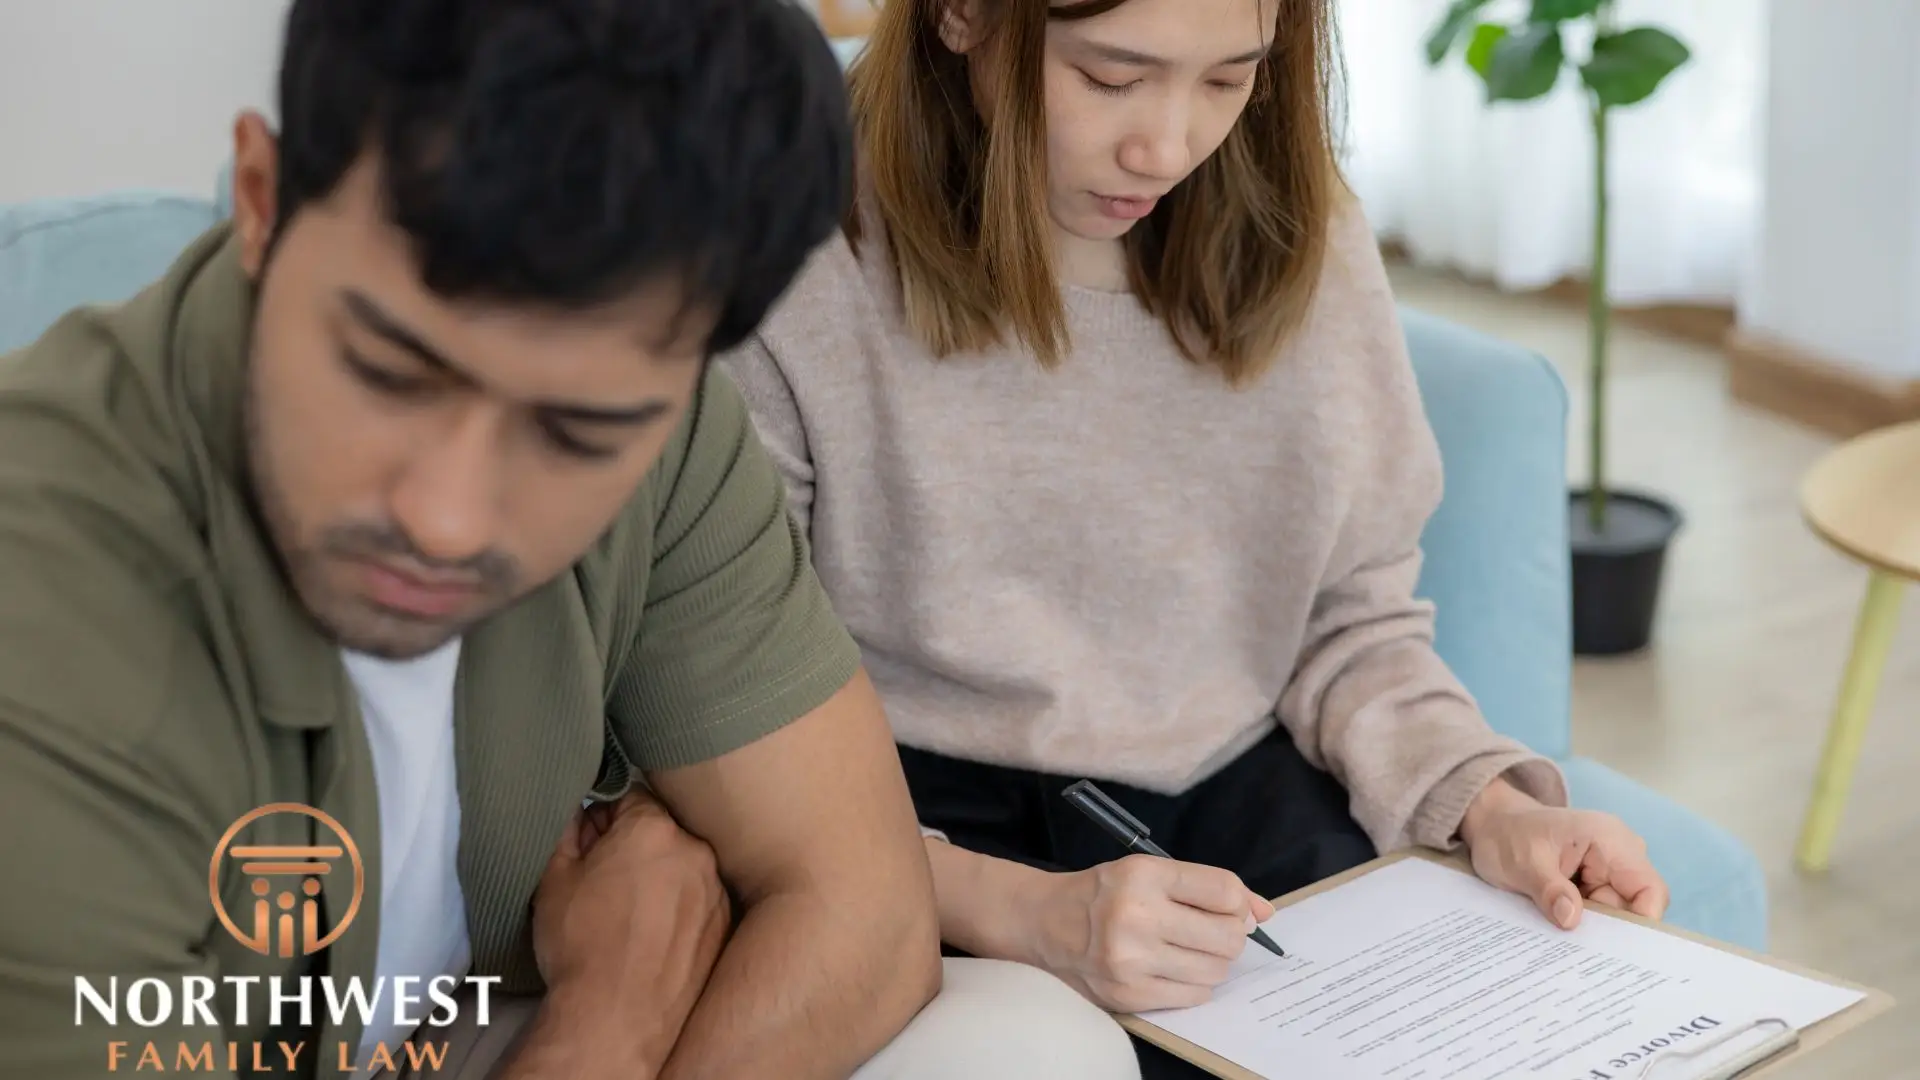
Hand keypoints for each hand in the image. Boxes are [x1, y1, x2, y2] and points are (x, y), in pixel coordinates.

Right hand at [529, 789, 732, 1062]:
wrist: (616, 1019)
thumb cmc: (582, 948)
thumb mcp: (553, 877)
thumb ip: (567, 828)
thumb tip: (579, 811)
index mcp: (653, 829)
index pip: (629, 796)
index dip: (602, 817)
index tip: (589, 843)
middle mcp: (695, 852)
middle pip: (659, 830)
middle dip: (631, 846)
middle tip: (603, 881)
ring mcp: (715, 890)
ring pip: (681, 866)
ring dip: (658, 877)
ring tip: (626, 915)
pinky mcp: (723, 926)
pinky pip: (698, 900)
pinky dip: (677, 908)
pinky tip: (650, 935)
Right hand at [1022, 854, 1275, 1013]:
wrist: (1044, 923)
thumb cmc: (1104, 893)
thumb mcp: (1150, 872)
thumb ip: (1209, 887)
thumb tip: (1264, 913)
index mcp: (1143, 875)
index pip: (1224, 890)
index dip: (1237, 901)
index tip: (1227, 906)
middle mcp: (1136, 917)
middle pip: (1227, 935)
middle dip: (1230, 934)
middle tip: (1210, 929)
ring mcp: (1131, 961)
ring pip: (1216, 969)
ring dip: (1214, 960)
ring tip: (1190, 948)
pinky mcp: (1129, 995)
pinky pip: (1194, 995)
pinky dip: (1195, 983)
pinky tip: (1174, 968)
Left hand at [1460, 778, 1668, 930]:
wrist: (1493, 826)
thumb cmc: (1508, 835)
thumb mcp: (1521, 863)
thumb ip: (1549, 890)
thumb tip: (1571, 920)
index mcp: (1610, 840)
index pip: (1649, 889)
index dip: (1642, 921)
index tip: (1615, 946)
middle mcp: (1618, 854)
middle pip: (1634, 906)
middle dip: (1609, 928)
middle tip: (1576, 945)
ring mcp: (1607, 869)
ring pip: (1616, 913)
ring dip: (1592, 925)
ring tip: (1560, 931)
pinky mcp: (1594, 882)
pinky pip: (1600, 910)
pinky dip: (1583, 921)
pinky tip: (1560, 926)